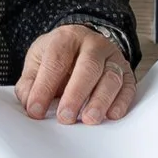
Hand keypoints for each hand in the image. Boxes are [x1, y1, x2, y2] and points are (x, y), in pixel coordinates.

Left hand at [15, 25, 136, 124]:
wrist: (80, 46)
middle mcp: (93, 44)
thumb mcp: (37, 62)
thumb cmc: (57, 57)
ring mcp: (112, 57)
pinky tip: (111, 116)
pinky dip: (121, 102)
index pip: (56, 60)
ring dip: (100, 100)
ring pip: (111, 77)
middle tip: (65, 118)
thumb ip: (29, 84)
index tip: (36, 110)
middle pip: (88, 66)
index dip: (45, 87)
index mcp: (66, 38)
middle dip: (76, 94)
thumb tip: (30, 105)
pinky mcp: (126, 72)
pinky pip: (128, 86)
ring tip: (89, 120)